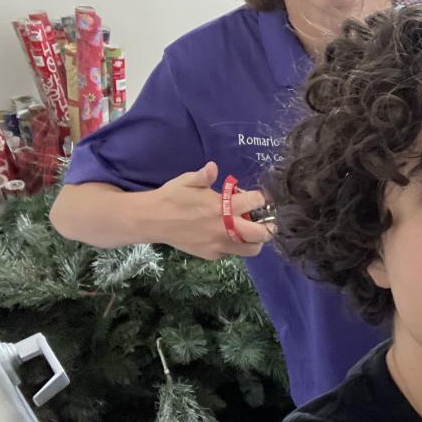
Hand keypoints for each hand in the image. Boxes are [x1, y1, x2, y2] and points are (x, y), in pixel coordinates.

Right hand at [140, 161, 271, 259]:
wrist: (152, 220)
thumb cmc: (172, 197)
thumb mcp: (187, 181)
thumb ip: (204, 175)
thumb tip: (213, 167)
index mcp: (221, 207)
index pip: (255, 202)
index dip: (261, 198)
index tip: (260, 197)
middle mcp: (224, 228)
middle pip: (261, 234)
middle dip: (269, 226)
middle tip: (267, 221)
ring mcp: (218, 244)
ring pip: (251, 249)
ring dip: (255, 240)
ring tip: (251, 231)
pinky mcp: (211, 255)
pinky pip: (233, 253)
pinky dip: (237, 245)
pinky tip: (230, 235)